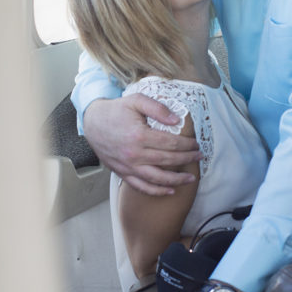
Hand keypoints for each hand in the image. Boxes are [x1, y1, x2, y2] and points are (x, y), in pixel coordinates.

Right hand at [83, 94, 200, 195]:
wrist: (92, 122)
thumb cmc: (116, 110)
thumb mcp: (136, 100)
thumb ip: (157, 108)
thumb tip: (176, 120)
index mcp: (139, 136)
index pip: (171, 143)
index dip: (187, 145)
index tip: (196, 144)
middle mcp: (134, 154)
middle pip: (167, 160)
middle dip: (186, 159)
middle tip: (199, 157)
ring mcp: (128, 166)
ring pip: (157, 178)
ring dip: (176, 180)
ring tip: (190, 179)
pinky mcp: (122, 173)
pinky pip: (141, 186)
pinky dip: (156, 191)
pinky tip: (169, 190)